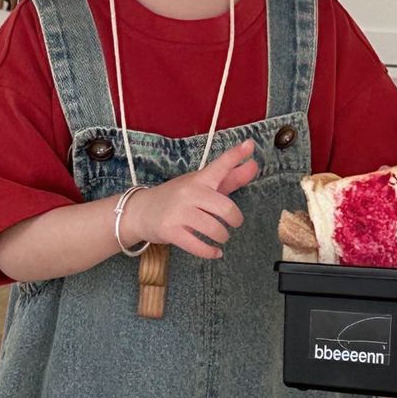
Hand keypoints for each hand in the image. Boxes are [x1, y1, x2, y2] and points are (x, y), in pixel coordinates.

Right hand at [119, 139, 259, 260]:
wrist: (141, 211)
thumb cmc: (178, 198)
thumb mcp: (202, 185)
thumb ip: (229, 178)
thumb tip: (254, 165)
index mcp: (199, 179)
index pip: (220, 165)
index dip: (235, 155)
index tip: (250, 145)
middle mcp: (189, 193)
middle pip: (225, 208)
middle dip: (235, 220)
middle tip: (234, 223)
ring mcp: (179, 212)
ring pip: (214, 229)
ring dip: (222, 237)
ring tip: (221, 237)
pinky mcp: (170, 231)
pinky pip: (198, 246)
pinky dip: (211, 252)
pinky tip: (215, 252)